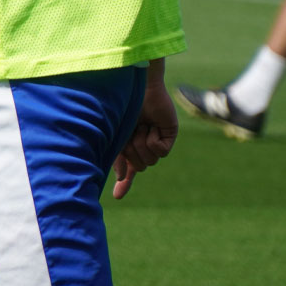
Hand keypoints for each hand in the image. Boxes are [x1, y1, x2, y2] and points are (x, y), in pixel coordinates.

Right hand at [111, 70, 176, 199]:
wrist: (134, 89)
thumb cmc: (121, 108)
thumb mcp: (116, 137)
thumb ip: (118, 159)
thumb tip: (123, 178)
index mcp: (128, 143)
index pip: (127, 168)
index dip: (124, 184)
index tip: (117, 197)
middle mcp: (142, 143)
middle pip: (139, 166)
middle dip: (131, 152)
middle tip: (130, 133)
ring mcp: (157, 138)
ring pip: (151, 160)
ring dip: (142, 144)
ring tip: (141, 126)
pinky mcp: (169, 134)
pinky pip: (161, 151)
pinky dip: (154, 141)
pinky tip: (151, 127)